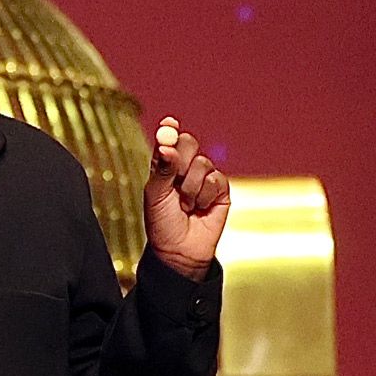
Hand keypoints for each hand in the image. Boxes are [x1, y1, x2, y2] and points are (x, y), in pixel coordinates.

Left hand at [142, 116, 227, 279]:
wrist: (179, 250)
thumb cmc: (161, 224)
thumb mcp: (155, 195)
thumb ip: (162, 168)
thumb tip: (167, 142)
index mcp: (164, 166)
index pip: (169, 141)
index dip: (169, 131)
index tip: (168, 125)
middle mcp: (184, 169)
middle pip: (188, 143)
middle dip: (180, 160)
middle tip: (174, 182)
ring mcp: (204, 178)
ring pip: (202, 163)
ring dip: (191, 187)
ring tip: (185, 205)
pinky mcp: (221, 189)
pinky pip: (217, 179)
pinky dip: (205, 195)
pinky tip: (199, 208)